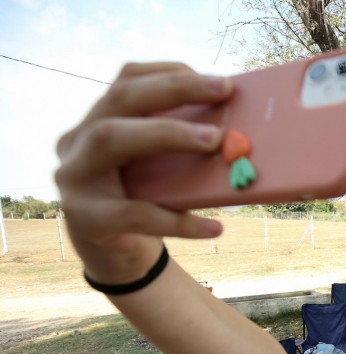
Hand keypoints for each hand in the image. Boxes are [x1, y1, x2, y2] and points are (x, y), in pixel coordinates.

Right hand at [54, 63, 233, 283]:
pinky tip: (214, 228)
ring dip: (167, 134)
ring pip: (111, 140)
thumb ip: (180, 146)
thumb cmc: (145, 199)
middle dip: (173, 91)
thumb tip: (239, 132)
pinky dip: (178, 221)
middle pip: (120, 99)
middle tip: (222, 92)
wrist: (114, 255)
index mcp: (99, 119)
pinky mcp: (84, 217)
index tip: (219, 80)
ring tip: (216, 141)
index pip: (127, 79)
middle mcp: (78, 140)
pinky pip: (134, 214)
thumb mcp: (159, 168)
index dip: (170, 74)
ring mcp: (74, 177)